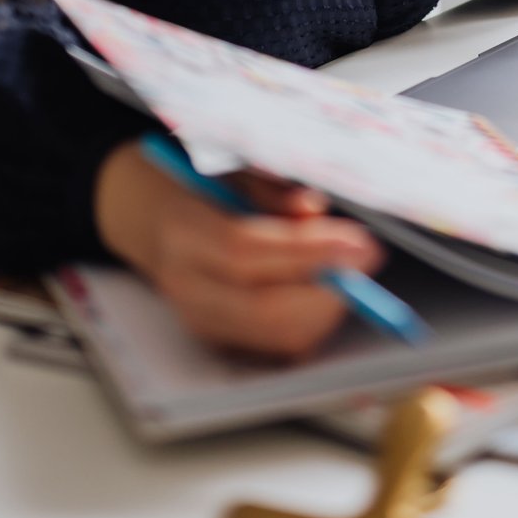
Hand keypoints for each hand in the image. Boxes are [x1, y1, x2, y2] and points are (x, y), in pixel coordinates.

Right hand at [93, 140, 382, 360]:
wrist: (149, 220)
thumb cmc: (198, 188)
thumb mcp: (233, 171)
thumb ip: (273, 189)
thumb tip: (313, 210)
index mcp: (183, 233)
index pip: (246, 251)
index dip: (308, 250)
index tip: (358, 241)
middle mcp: (187, 287)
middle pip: (263, 307)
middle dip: (327, 289)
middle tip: (368, 260)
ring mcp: (201, 322)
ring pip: (275, 335)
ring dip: (326, 308)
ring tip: (352, 272)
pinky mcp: (220, 341)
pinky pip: (276, 346)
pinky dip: (312, 324)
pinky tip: (330, 294)